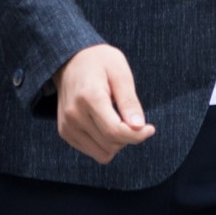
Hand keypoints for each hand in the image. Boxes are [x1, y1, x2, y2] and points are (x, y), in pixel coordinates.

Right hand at [53, 44, 155, 163]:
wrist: (71, 60)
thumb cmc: (100, 62)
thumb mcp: (120, 72)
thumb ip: (129, 101)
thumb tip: (139, 127)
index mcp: (89, 97)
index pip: (115, 131)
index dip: (137, 135)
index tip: (150, 128)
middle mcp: (74, 114)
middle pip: (111, 144)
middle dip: (128, 136)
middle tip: (131, 116)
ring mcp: (67, 126)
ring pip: (103, 153)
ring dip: (118, 142)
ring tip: (118, 118)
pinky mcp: (65, 133)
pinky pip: (94, 152)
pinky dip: (106, 144)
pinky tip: (106, 123)